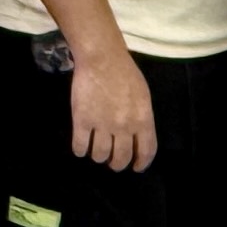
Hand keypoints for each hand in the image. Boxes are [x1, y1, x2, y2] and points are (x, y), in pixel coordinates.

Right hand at [69, 43, 158, 171]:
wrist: (102, 58)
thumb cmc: (125, 73)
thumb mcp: (143, 96)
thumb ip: (142, 117)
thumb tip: (138, 136)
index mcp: (143, 119)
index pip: (146, 151)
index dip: (141, 163)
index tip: (136, 167)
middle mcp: (124, 126)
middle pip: (121, 158)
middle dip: (117, 164)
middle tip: (113, 162)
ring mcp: (102, 125)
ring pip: (100, 155)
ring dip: (98, 157)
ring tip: (97, 151)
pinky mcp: (82, 121)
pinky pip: (80, 147)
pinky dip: (80, 151)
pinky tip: (81, 147)